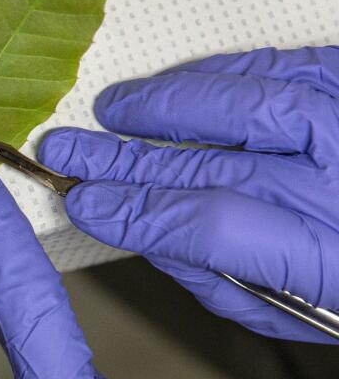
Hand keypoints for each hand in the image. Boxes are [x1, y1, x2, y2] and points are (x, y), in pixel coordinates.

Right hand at [39, 46, 338, 342]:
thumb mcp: (297, 312)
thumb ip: (219, 278)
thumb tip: (143, 233)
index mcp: (333, 263)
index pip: (212, 227)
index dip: (136, 213)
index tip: (84, 206)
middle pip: (218, 165)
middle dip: (127, 160)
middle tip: (67, 153)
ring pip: (254, 103)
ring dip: (168, 105)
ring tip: (112, 109)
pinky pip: (290, 66)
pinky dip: (225, 72)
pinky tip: (177, 85)